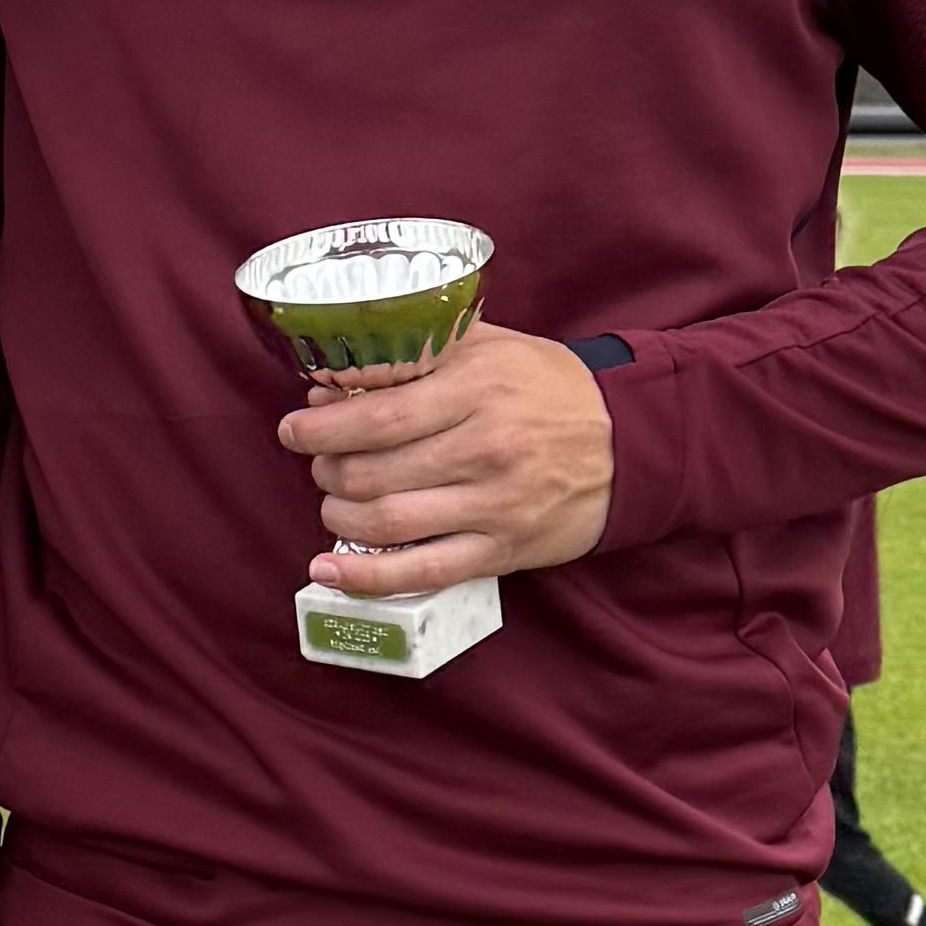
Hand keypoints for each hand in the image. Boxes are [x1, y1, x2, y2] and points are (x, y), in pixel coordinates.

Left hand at [282, 319, 615, 591]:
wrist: (631, 443)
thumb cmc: (549, 390)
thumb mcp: (492, 348)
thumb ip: (419, 353)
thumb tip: (335, 381)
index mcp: (479, 389)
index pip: (378, 417)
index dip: (322, 428)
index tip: (294, 428)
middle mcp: (485, 448)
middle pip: (373, 472)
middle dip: (327, 470)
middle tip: (320, 463)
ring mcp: (494, 505)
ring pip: (387, 522)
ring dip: (339, 516)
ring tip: (334, 502)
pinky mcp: (503, 550)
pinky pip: (423, 571)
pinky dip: (367, 577)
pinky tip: (328, 572)